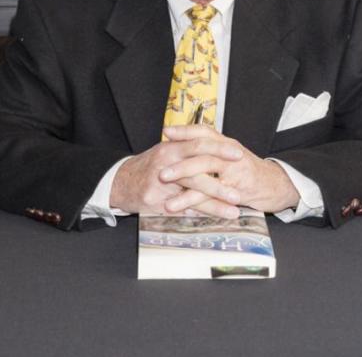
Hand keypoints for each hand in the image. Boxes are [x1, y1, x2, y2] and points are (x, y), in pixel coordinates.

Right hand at [110, 126, 243, 216]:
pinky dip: (200, 214)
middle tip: (240, 189)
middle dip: (221, 181)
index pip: (199, 143)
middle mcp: (166, 163)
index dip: (219, 148)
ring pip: (192, 194)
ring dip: (214, 203)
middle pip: (197, 169)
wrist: (121, 182)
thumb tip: (217, 147)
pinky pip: (182, 209)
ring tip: (234, 210)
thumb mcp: (167, 151)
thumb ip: (188, 147)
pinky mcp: (156, 202)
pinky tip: (216, 219)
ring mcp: (160, 184)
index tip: (239, 153)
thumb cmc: (150, 166)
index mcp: (171, 147)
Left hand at [159, 125, 300, 215]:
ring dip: (184, 184)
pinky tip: (181, 207)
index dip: (185, 131)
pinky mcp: (238, 188)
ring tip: (166, 192)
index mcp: (227, 143)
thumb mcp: (231, 156)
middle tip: (160, 171)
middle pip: (202, 150)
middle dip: (180, 161)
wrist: (276, 185)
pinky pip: (213, 194)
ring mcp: (236, 170)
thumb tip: (186, 146)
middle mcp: (231, 153)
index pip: (204, 131)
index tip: (166, 132)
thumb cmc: (249, 172)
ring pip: (206, 172)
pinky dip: (195, 201)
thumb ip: (212, 151)